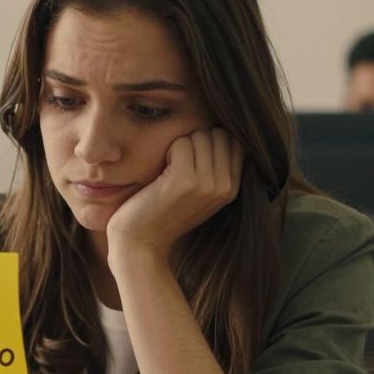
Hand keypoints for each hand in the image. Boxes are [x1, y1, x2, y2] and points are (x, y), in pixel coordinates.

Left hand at [107, 128, 243, 263]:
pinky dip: (167, 151)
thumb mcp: (198, 191)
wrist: (139, 243)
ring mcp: (207, 183)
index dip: (209, 142)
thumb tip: (220, 130)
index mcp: (232, 188)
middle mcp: (225, 186)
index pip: (234, 141)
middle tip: (177, 166)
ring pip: (199, 135)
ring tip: (169, 172)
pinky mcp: (185, 180)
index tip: (191, 162)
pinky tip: (160, 174)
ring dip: (179, 146)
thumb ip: (214, 166)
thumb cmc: (162, 213)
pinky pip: (180, 143)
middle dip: (195, 141)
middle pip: (217, 134)